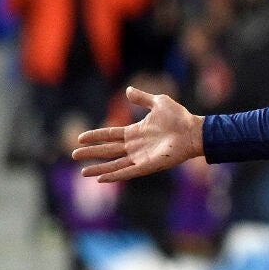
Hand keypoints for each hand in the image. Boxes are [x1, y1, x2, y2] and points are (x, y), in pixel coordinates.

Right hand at [72, 86, 204, 182]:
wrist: (194, 130)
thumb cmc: (179, 117)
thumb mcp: (159, 102)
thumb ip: (142, 98)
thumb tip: (128, 90)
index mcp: (135, 132)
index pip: (110, 134)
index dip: (96, 136)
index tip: (80, 138)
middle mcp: (135, 146)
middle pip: (108, 150)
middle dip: (91, 153)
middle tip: (74, 154)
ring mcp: (141, 157)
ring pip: (114, 164)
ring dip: (99, 168)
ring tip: (83, 172)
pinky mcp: (148, 166)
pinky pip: (128, 172)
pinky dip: (115, 175)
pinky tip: (101, 179)